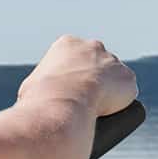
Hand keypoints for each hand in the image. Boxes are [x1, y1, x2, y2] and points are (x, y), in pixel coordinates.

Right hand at [17, 35, 138, 117]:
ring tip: (99, 112)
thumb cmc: (40, 98)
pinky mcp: (127, 79)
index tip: (68, 93)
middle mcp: (93, 46)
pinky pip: (128, 91)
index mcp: (67, 44)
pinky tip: (114, 115)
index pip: (73, 57)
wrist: (63, 104)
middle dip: (94, 79)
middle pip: (97, 62)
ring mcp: (112, 61)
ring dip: (110, 89)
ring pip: (115, 75)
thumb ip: (37, 87)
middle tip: (84, 104)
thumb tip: (35, 102)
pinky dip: (122, 103)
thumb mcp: (29, 88)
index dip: (71, 75)